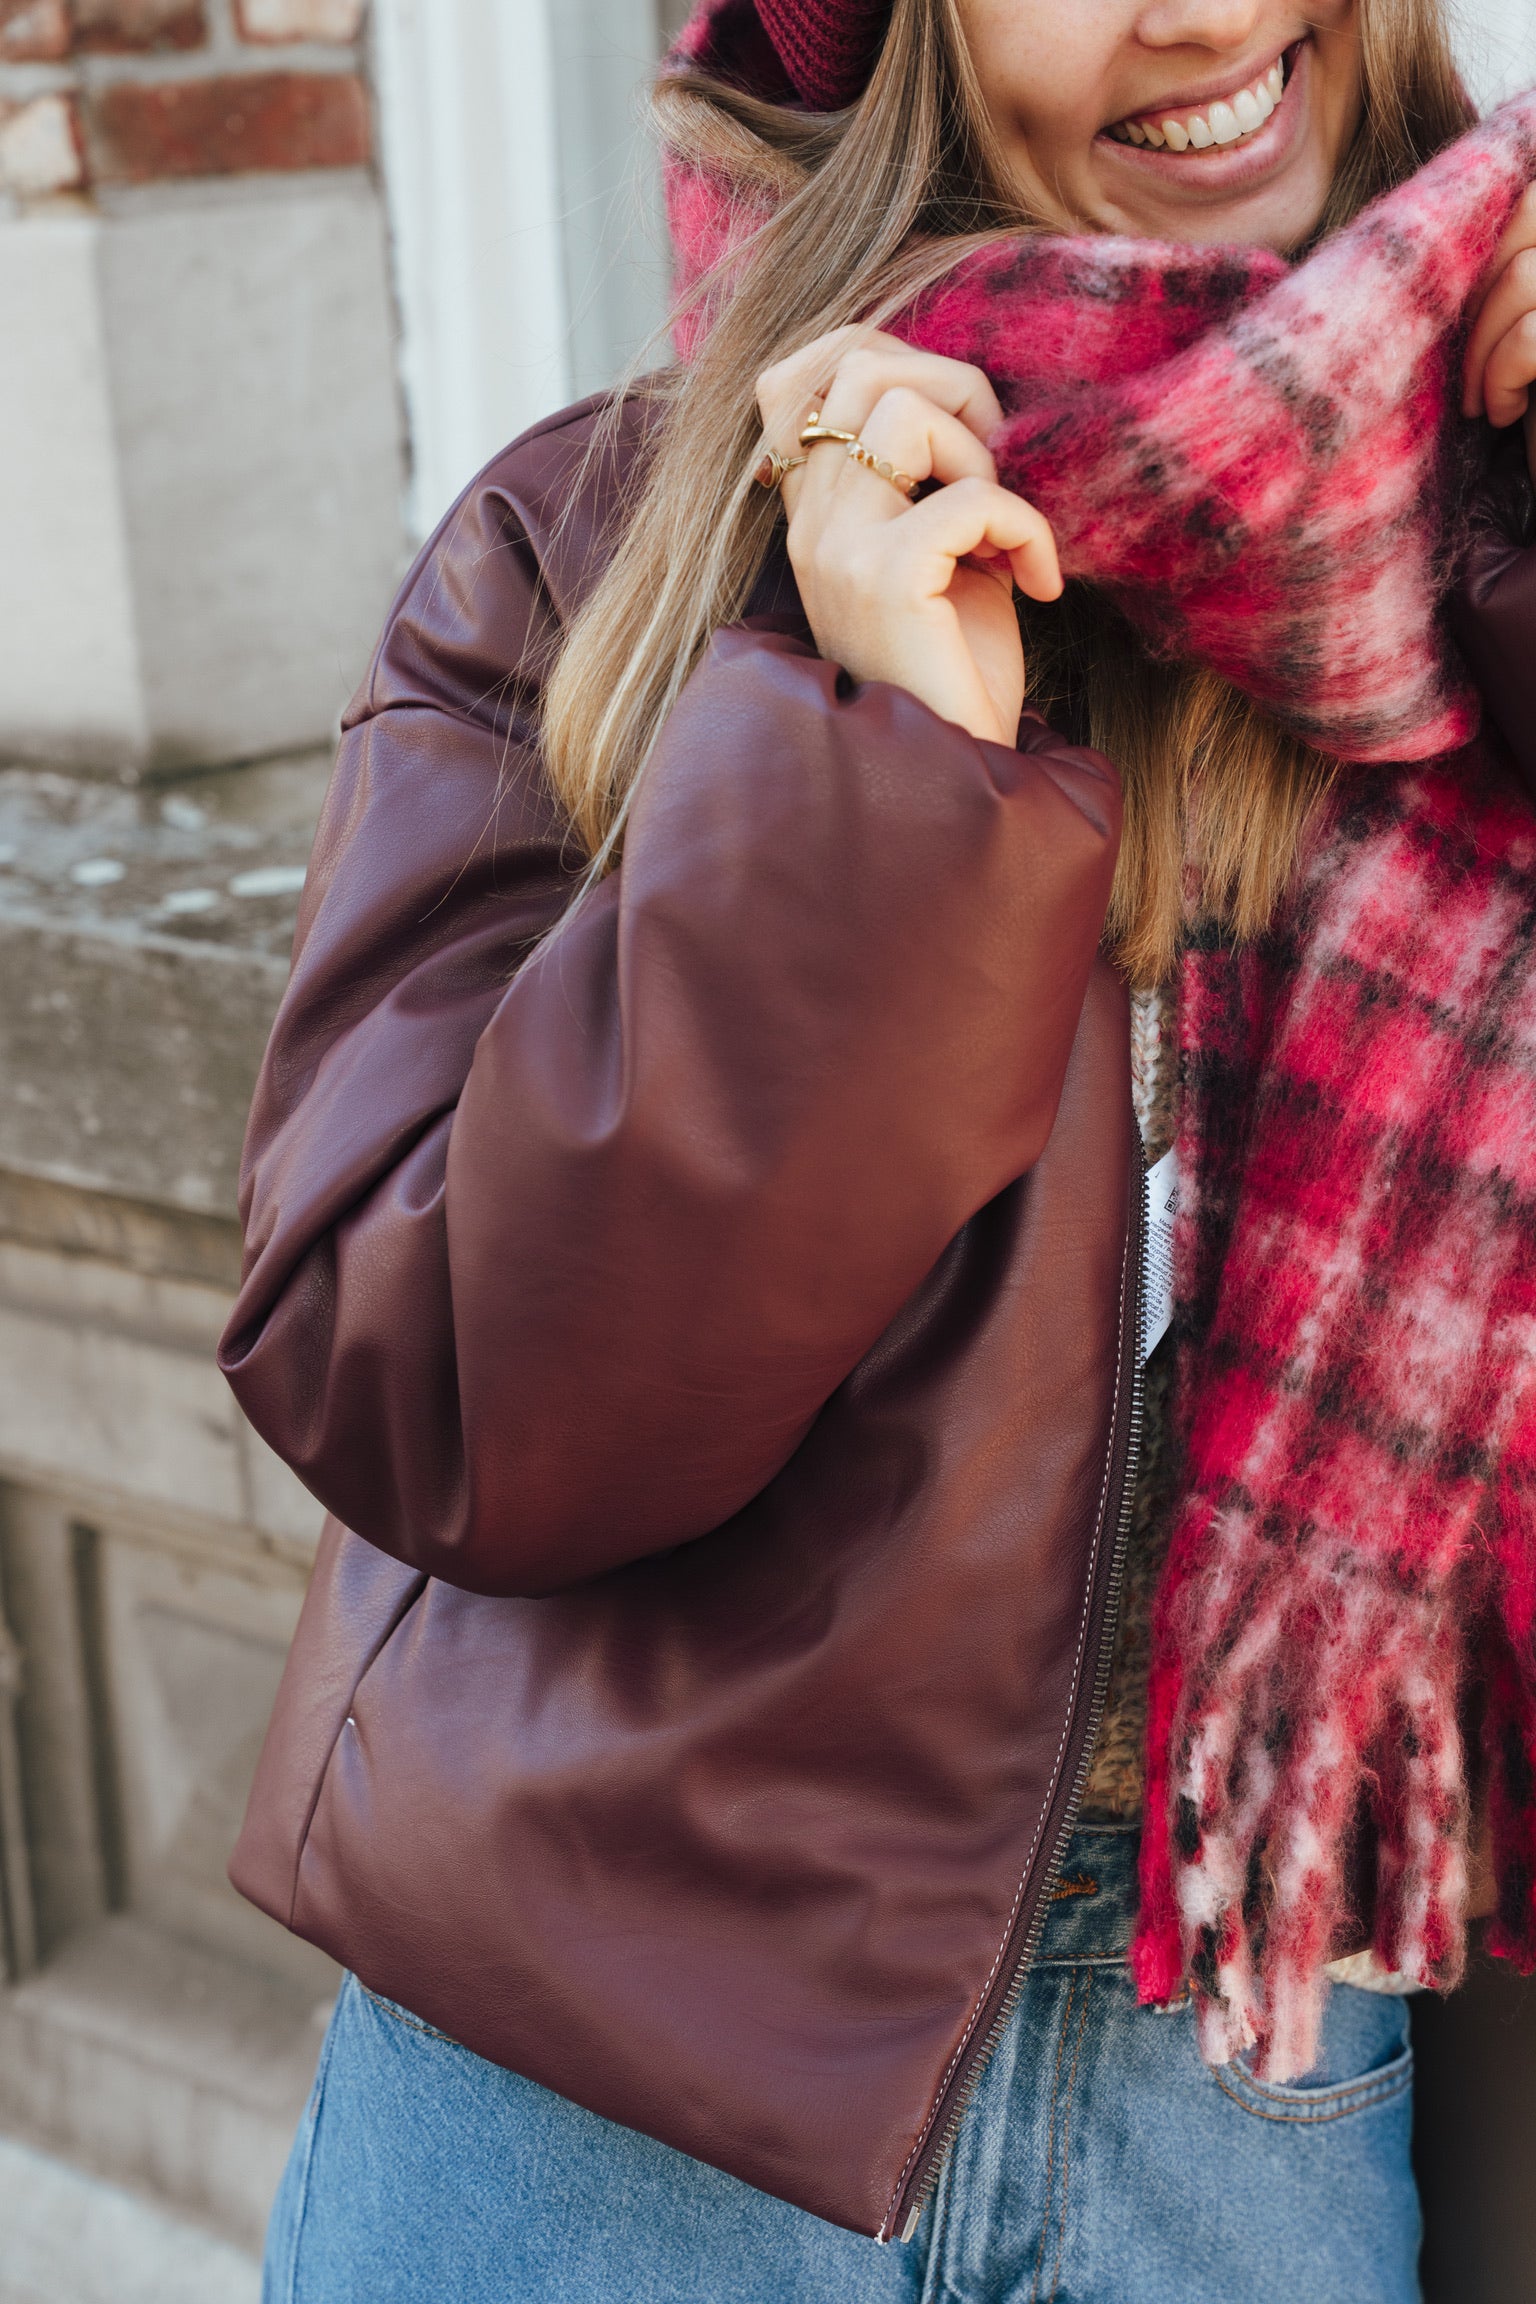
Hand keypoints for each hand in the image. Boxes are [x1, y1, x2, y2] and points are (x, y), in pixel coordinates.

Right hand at [755, 330, 1061, 747]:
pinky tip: (1039, 583)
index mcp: (813, 513)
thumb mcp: (939, 551)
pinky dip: (1028, 528)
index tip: (963, 432)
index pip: (803, 370)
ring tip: (1002, 526)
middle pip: (859, 362)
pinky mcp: (884, 578)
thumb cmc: (956, 672)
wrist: (954, 774)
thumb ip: (928, 477)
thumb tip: (967, 395)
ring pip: (904, 406)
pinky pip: (973, 496)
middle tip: (997, 468)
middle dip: (956, 389)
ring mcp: (838, 548)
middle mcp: (811, 523)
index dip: (893, 356)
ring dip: (981, 451)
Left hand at [1463, 183, 1535, 479]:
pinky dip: (1499, 377)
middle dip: (1480, 286)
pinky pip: (1532, 336)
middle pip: (1533, 211)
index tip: (1466, 309)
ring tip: (1479, 400)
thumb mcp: (1528, 325)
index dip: (1492, 243)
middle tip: (1465, 359)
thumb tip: (1461, 217)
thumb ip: (1517, 272)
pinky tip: (1502, 415)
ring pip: (1524, 277)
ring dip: (1480, 345)